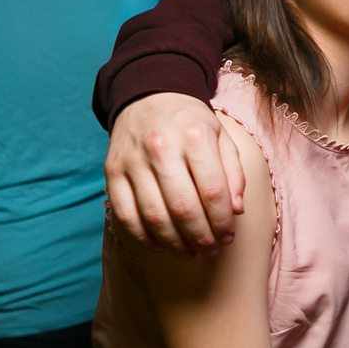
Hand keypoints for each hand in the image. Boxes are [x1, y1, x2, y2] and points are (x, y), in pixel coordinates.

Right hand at [105, 93, 245, 255]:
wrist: (148, 95)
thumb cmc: (191, 122)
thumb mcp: (221, 137)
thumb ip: (233, 173)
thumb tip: (236, 211)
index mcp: (195, 137)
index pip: (213, 191)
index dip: (222, 222)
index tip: (228, 237)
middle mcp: (161, 148)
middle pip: (183, 208)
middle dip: (201, 237)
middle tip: (210, 249)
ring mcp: (132, 161)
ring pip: (153, 216)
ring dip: (174, 243)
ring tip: (189, 252)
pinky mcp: (112, 172)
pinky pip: (125, 215)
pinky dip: (143, 237)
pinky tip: (160, 244)